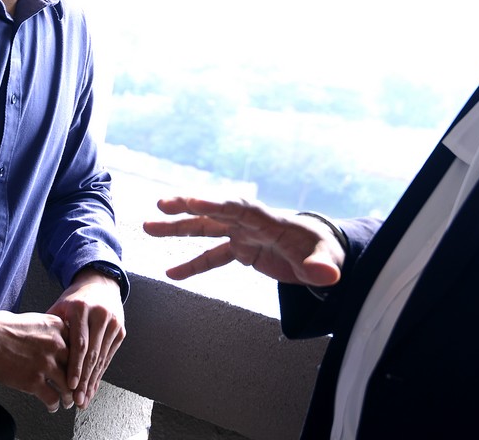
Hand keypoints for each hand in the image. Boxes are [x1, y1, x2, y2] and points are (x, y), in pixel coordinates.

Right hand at [0, 310, 72, 411]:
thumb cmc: (3, 327)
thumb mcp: (34, 319)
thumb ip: (50, 330)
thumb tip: (56, 342)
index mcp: (57, 327)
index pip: (78, 347)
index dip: (79, 361)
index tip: (79, 369)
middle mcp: (56, 345)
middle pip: (76, 367)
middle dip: (77, 381)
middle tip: (76, 387)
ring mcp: (46, 363)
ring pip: (67, 386)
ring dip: (68, 397)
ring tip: (67, 401)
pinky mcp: (34, 381)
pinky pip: (52, 397)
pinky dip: (54, 405)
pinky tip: (52, 406)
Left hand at [47, 270, 125, 408]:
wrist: (100, 284)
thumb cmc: (75, 300)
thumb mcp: (61, 306)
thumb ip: (50, 327)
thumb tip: (33, 350)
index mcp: (82, 309)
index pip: (79, 343)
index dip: (75, 366)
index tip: (70, 385)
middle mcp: (100, 315)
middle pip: (92, 354)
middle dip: (84, 380)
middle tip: (76, 400)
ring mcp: (113, 323)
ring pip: (102, 358)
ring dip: (93, 382)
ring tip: (84, 399)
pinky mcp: (120, 331)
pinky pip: (109, 357)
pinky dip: (100, 374)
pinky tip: (92, 387)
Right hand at [142, 196, 343, 287]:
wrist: (325, 253)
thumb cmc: (327, 251)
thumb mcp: (329, 259)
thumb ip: (322, 267)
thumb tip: (324, 276)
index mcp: (269, 220)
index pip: (238, 208)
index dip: (215, 203)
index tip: (191, 202)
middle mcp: (251, 223)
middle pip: (215, 211)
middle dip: (188, 207)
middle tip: (160, 205)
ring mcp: (244, 235)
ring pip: (206, 228)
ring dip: (179, 228)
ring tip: (148, 227)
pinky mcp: (243, 250)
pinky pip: (212, 256)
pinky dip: (193, 264)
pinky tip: (172, 272)